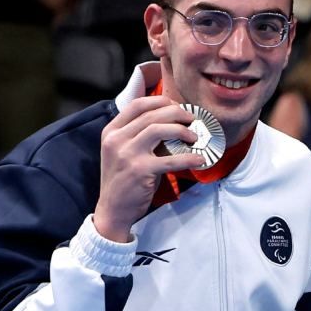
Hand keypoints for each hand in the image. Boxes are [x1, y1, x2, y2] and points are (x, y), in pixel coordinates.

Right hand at [92, 95, 204, 240]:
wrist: (113, 209)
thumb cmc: (124, 180)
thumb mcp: (123, 152)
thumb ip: (139, 136)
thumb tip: (171, 123)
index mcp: (111, 131)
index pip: (137, 104)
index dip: (160, 101)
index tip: (176, 105)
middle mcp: (116, 139)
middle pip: (151, 114)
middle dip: (176, 113)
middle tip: (191, 118)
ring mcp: (127, 154)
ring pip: (158, 129)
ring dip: (181, 130)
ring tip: (194, 136)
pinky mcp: (140, 170)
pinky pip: (170, 159)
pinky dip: (188, 158)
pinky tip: (199, 159)